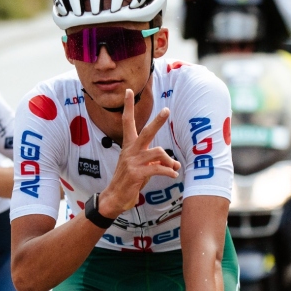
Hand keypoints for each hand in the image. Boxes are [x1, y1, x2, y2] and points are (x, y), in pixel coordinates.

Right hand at [101, 89, 180, 215]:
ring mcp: (132, 161)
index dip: (128, 107)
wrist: (115, 198)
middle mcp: (130, 151)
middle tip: (166, 110)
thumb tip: (176, 164)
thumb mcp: (143, 169)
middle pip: (146, 132)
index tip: (129, 91)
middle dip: (157, 121)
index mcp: (129, 146)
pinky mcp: (136, 173)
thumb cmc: (129, 182)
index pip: (127, 122)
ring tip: (173, 168)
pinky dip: (168, 171)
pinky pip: (158, 168)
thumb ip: (157, 162)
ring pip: (158, 152)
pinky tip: (173, 175)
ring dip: (169, 160)